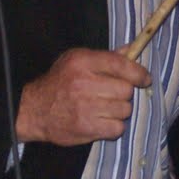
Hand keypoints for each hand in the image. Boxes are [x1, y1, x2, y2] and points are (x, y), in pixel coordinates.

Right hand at [14, 47, 152, 146]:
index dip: (138, 73)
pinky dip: (113, 127)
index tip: (144, 79)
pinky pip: (117, 128)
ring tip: (106, 108)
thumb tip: (132, 49)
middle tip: (113, 95)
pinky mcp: (85, 127)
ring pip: (124, 110)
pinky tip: (102, 121)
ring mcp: (84, 107)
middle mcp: (83, 83)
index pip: (121, 64)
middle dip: (124, 93)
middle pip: (126, 90)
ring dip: (119, 110)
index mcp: (82, 62)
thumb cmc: (59, 82)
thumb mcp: (77, 60)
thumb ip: (106, 57)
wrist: (34, 110)